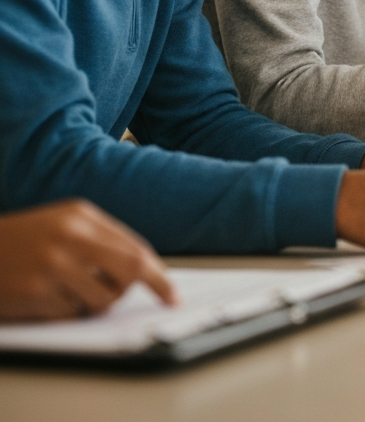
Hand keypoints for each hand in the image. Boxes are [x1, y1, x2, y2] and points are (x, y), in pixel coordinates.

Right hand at [0, 200, 175, 320]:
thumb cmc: (25, 239)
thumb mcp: (65, 223)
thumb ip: (102, 240)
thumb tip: (143, 268)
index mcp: (83, 216)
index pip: (135, 249)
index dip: (159, 276)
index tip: (173, 295)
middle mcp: (70, 237)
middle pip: (129, 271)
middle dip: (145, 290)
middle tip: (152, 300)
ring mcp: (52, 265)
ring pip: (103, 299)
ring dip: (96, 304)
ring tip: (76, 293)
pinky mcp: (34, 293)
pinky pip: (71, 314)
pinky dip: (67, 313)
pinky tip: (50, 300)